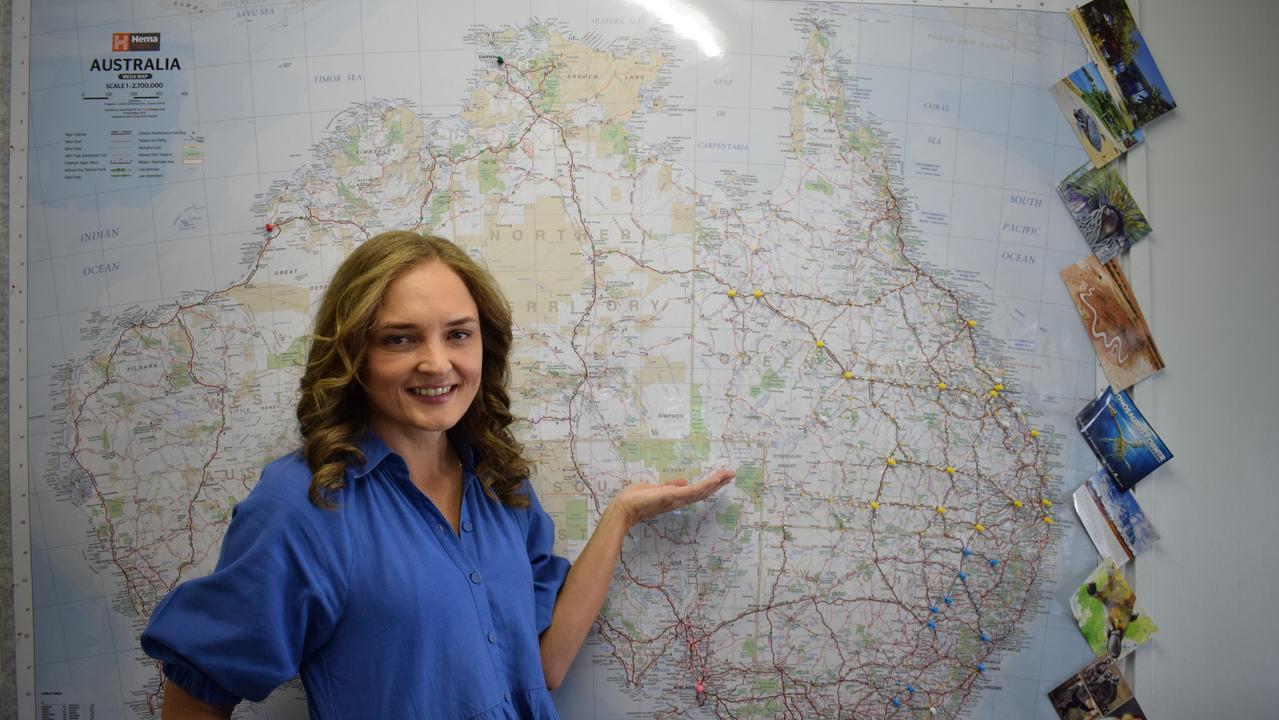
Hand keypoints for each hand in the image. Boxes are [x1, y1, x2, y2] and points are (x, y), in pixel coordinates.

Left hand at [609, 469, 734, 528]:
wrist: (624, 508)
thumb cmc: (634, 499)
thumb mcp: (654, 488)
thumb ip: (669, 485)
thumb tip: (682, 481)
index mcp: (674, 498)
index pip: (695, 491)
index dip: (708, 485)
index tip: (719, 477)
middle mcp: (679, 500)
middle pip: (703, 491)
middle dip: (718, 483)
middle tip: (731, 475)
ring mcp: (678, 500)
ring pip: (702, 490)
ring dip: (716, 482)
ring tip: (729, 474)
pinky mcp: (674, 497)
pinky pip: (694, 490)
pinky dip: (707, 484)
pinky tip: (716, 478)